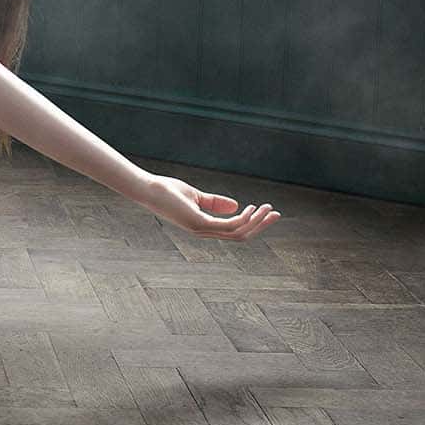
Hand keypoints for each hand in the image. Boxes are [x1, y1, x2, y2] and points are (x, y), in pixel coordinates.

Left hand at [140, 172, 281, 239]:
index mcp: (203, 225)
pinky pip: (227, 226)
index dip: (252, 224)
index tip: (267, 212)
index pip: (233, 230)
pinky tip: (251, 208)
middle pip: (239, 235)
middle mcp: (204, 231)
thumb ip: (214, 202)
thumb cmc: (167, 191)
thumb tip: (236, 206)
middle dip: (259, 226)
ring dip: (255, 222)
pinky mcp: (198, 223)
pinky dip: (242, 219)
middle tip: (276, 215)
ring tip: (268, 208)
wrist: (148, 188)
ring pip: (237, 232)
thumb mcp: (196, 196)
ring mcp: (201, 229)